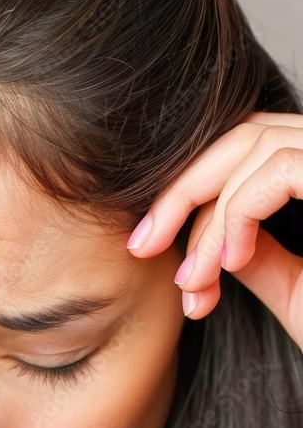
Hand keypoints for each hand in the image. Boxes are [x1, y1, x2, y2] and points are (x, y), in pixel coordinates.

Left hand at [125, 111, 302, 349]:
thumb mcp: (299, 291)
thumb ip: (254, 255)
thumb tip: (199, 234)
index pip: (246, 149)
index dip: (189, 192)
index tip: (147, 244)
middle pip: (243, 135)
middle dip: (179, 194)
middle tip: (140, 248)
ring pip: (254, 147)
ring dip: (205, 215)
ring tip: (193, 280)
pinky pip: (279, 171)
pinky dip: (238, 215)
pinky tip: (226, 264)